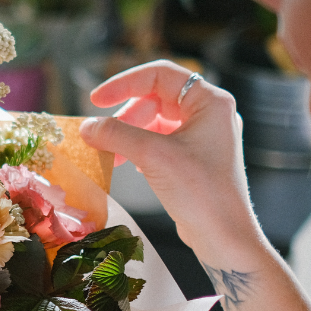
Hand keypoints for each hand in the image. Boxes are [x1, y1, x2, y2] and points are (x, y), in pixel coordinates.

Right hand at [79, 60, 266, 266]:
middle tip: (100, 134)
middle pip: (155, 99)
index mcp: (210, 102)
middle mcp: (209, 114)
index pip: (160, 75)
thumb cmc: (199, 191)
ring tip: (109, 153)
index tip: (96, 100)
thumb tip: (86, 127)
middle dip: (124, 115)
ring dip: (128, 134)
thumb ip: (117, 135)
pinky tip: (125, 163)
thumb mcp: (153, 156)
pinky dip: (138, 148)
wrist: (223, 236)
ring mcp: (202, 137)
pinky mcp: (193, 159)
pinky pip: (159, 142)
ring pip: (155, 122)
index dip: (124, 83)